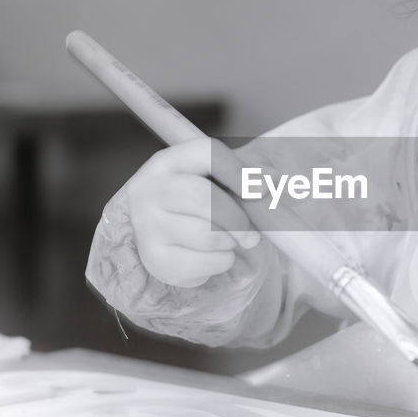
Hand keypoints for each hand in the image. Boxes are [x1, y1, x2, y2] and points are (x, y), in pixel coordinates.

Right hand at [126, 138, 261, 287]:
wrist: (161, 236)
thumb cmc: (195, 204)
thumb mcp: (216, 180)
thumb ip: (244, 175)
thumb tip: (270, 178)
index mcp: (168, 161)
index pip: (206, 154)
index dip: (240, 172)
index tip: (263, 191)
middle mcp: (149, 189)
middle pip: (204, 197)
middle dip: (237, 219)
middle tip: (252, 235)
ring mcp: (147, 224)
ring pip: (205, 235)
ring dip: (230, 241)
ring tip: (228, 241)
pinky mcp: (154, 258)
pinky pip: (202, 262)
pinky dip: (221, 262)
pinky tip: (215, 255)